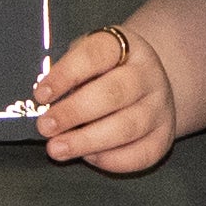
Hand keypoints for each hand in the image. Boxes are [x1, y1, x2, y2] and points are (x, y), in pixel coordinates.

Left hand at [38, 25, 182, 174]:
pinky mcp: (165, 136)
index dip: (66, 75)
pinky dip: (111, 160)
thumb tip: (44, 104)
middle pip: (113, 93)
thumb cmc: (105, 72)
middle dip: (74, 112)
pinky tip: (87, 157)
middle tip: (45, 127)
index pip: (96, 55)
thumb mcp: (88, 58)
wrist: (148, 84)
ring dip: (87, 141)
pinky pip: (141, 154)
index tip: (40, 95)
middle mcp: (148, 74)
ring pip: (127, 127)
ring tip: (57, 149)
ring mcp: (160, 106)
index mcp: (127, 46)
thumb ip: (69, 74)